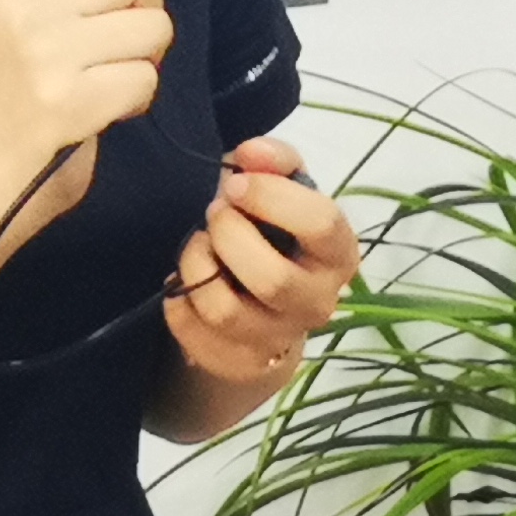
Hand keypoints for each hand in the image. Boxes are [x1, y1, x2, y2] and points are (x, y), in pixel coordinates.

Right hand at [0, 0, 171, 216]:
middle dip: (142, 4)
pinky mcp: (71, 100)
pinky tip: (104, 105)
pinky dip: (136, 97)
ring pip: (153, 25)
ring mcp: (48, 53)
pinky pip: (146, 78)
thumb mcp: (20, 5)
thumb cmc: (14, 81)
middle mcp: (25, 5)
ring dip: (143, 56)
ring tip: (108, 72)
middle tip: (116, 36)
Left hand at [163, 136, 359, 395]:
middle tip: (213, 213)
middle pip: (272, 278)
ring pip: (226, 311)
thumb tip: (250, 153)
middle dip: (229, 235)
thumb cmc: (272, 230)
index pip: (321, 225)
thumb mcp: (280, 187)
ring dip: (197, 266)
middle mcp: (318, 302)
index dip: (271, 197)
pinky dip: (178, 301)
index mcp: (338, 253)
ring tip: (196, 245)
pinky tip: (181, 282)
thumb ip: (273, 160)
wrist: (258, 297)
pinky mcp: (240, 363)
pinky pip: (194, 334)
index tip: (233, 182)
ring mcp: (279, 338)